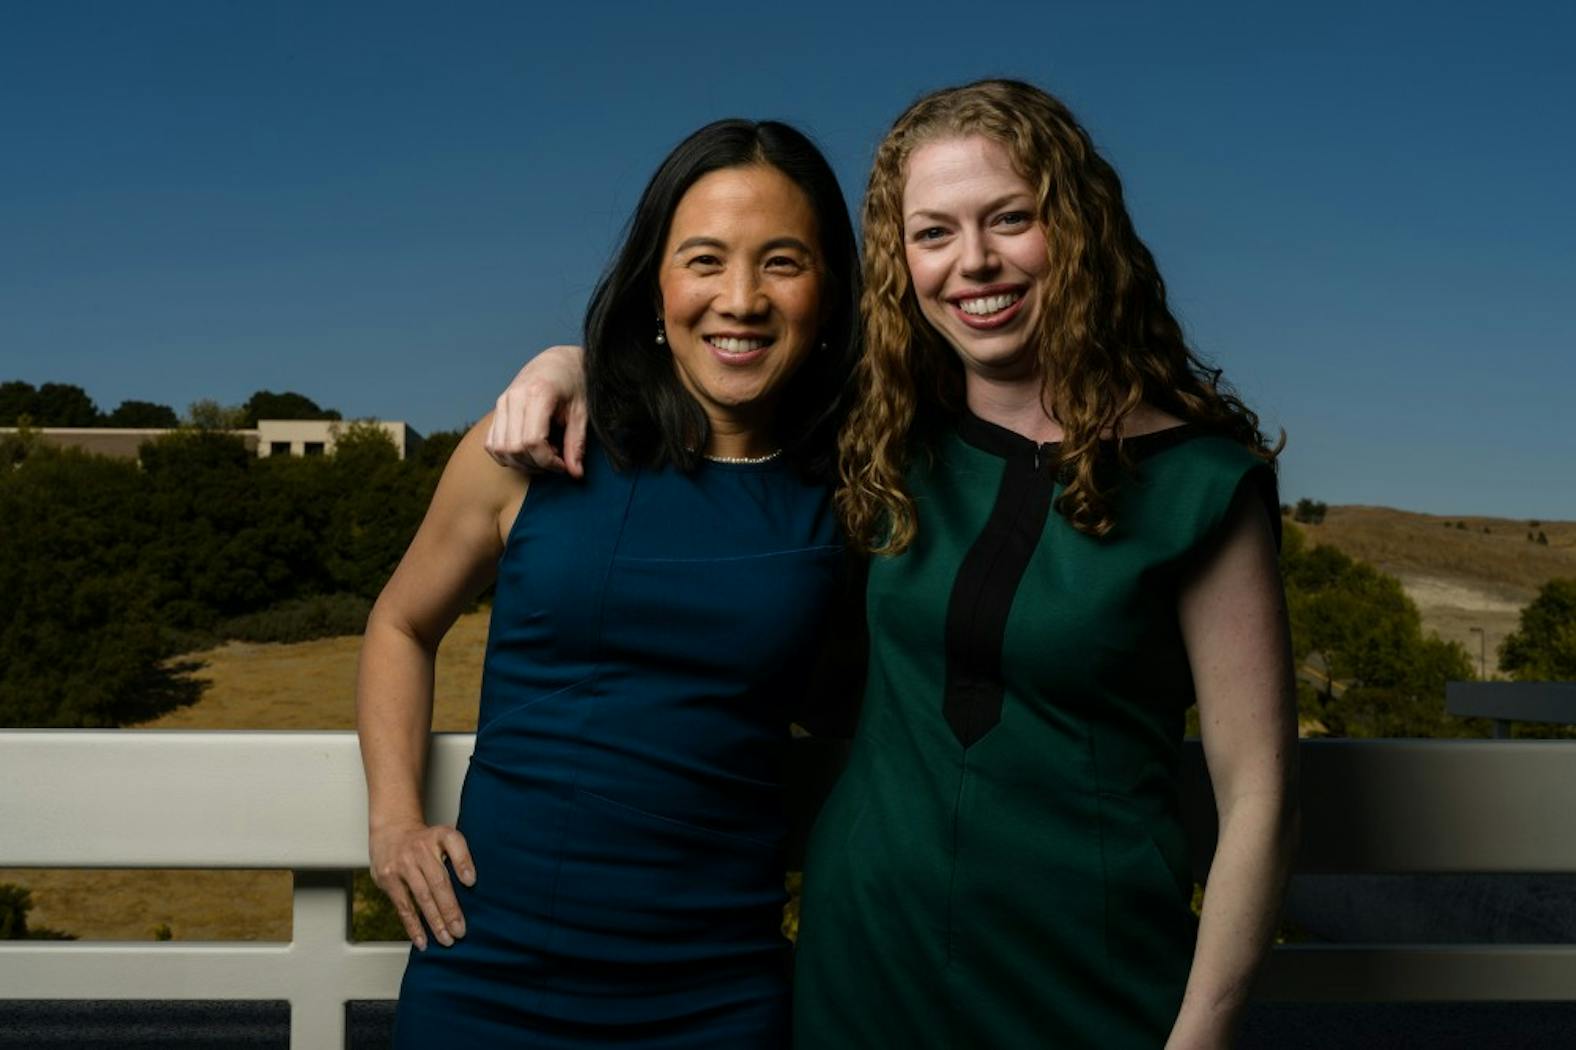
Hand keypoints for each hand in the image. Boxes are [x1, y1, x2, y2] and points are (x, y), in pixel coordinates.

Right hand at [369, 820, 475, 949]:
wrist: (391, 831)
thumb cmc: (424, 840)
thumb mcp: (445, 837)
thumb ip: (460, 855)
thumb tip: (470, 882)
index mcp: (439, 836)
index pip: (454, 844)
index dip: (463, 862)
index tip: (471, 882)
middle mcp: (420, 849)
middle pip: (438, 881)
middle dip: (450, 909)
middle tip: (461, 930)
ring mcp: (402, 865)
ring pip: (421, 897)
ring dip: (435, 922)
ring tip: (446, 939)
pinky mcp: (388, 879)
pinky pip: (403, 906)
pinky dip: (413, 926)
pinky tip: (422, 940)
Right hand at [484, 344, 588, 476]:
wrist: (558, 362)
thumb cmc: (574, 384)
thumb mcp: (582, 412)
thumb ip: (577, 443)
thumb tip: (575, 474)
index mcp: (538, 394)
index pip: (532, 441)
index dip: (547, 461)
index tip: (563, 465)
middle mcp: (514, 398)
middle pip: (514, 448)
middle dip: (535, 464)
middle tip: (556, 461)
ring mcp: (502, 402)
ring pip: (499, 448)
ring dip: (520, 462)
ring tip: (543, 455)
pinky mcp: (497, 409)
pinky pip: (491, 443)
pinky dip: (507, 455)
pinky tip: (528, 451)